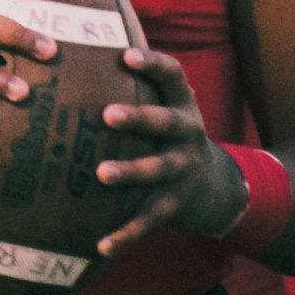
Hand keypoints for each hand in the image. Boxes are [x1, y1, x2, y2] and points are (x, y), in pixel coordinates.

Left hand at [94, 46, 246, 256]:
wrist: (215, 186)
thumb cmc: (167, 135)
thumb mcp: (166, 106)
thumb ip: (135, 84)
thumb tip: (79, 49)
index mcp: (182, 104)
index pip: (173, 75)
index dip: (153, 64)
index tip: (126, 56)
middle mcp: (187, 134)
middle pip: (166, 122)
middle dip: (139, 118)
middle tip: (107, 114)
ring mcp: (183, 170)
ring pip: (157, 170)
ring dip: (130, 172)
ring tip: (101, 173)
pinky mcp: (174, 205)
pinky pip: (148, 220)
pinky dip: (125, 234)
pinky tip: (100, 245)